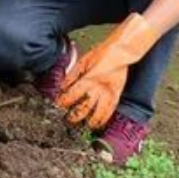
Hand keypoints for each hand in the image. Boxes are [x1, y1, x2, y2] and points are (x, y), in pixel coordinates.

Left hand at [56, 13, 158, 128]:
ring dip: (90, 121)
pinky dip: (104, 118)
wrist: (119, 52)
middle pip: (84, 108)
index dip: (64, 101)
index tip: (59, 104)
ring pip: (98, 113)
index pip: (72, 95)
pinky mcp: (117, 95)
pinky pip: (110, 111)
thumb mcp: (82, 62)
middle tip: (69, 119)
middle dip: (75, 115)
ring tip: (85, 125)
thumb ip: (72, 75)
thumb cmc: (100, 54)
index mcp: (88, 79)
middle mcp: (98, 88)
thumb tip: (63, 86)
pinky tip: (99, 123)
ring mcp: (108, 93)